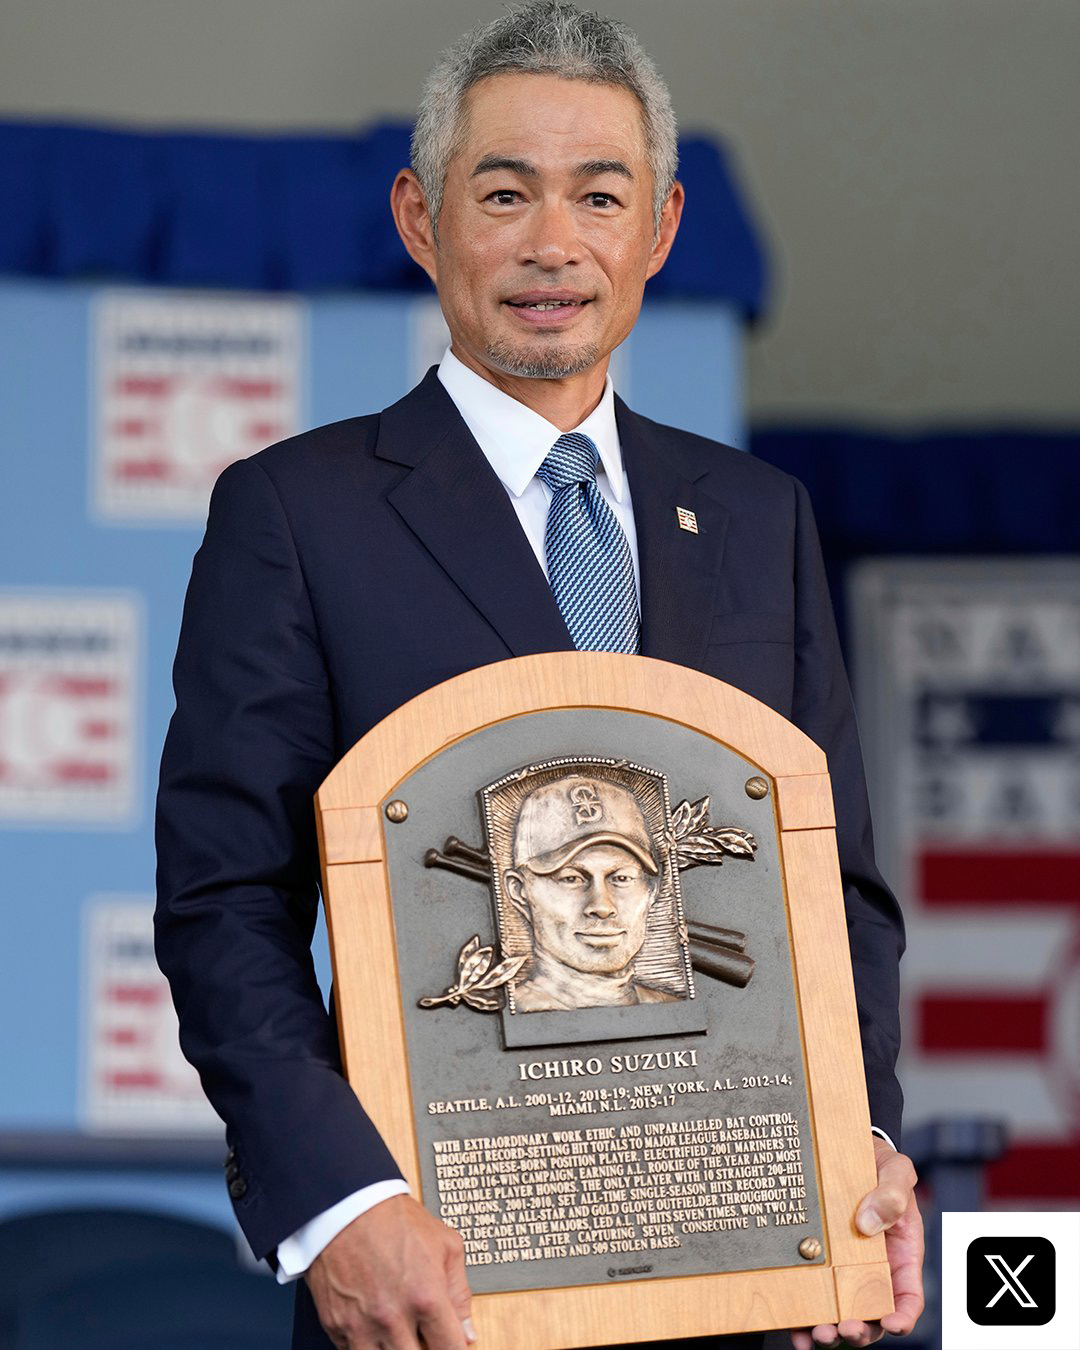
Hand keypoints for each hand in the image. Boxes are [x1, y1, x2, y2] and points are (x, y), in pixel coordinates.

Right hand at [305, 1193, 475, 1348]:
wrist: (346, 1205)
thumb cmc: (394, 1219)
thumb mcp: (446, 1245)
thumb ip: (460, 1292)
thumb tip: (467, 1332)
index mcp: (425, 1297)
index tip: (453, 1345)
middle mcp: (393, 1317)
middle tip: (425, 1336)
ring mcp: (361, 1325)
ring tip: (401, 1333)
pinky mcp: (336, 1326)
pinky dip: (368, 1346)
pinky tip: (377, 1329)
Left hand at [790, 1137, 923, 1347]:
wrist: (842, 1148)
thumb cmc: (878, 1165)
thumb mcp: (895, 1172)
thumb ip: (892, 1195)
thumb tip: (868, 1223)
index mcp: (900, 1257)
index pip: (907, 1298)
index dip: (902, 1317)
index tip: (891, 1324)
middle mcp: (871, 1271)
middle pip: (870, 1316)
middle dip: (860, 1330)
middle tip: (845, 1329)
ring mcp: (841, 1270)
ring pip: (839, 1314)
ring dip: (829, 1331)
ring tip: (817, 1334)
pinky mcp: (815, 1263)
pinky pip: (810, 1296)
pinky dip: (801, 1318)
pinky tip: (791, 1326)